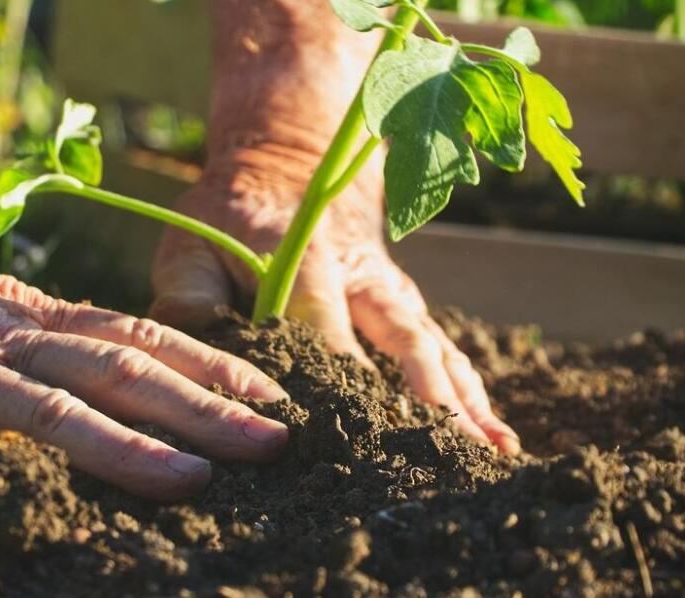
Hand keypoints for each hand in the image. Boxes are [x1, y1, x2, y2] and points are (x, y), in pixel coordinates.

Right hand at [0, 170, 288, 500]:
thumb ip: (57, 339)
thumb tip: (145, 382)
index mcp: (35, 313)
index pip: (141, 335)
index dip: (213, 366)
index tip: (275, 397)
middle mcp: (8, 338)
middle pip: (118, 370)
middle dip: (202, 409)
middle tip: (272, 443)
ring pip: (48, 409)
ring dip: (124, 447)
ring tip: (192, 479)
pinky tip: (26, 511)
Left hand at [150, 159, 520, 454]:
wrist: (291, 168)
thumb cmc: (230, 219)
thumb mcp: (192, 243)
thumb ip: (187, 296)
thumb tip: (192, 353)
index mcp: (307, 260)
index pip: (325, 325)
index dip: (339, 375)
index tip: (352, 430)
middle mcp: (364, 277)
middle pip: (403, 340)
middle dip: (427, 397)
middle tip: (448, 451)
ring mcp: (392, 294)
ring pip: (436, 349)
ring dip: (464, 401)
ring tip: (492, 452)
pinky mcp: (407, 308)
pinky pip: (446, 352)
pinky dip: (473, 394)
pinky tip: (496, 438)